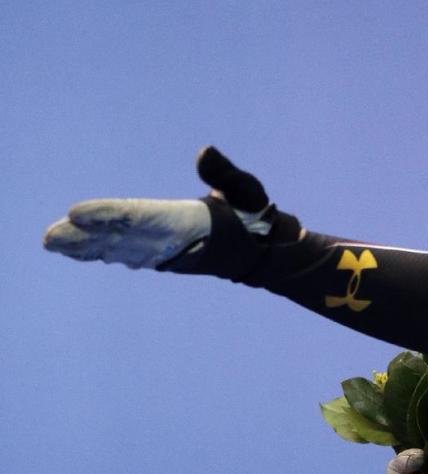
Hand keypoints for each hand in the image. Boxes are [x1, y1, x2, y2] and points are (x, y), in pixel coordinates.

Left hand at [43, 147, 278, 269]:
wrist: (267, 256)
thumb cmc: (258, 218)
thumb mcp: (248, 191)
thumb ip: (225, 175)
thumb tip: (203, 151)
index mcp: (188, 226)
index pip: (140, 219)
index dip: (106, 217)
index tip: (74, 214)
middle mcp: (174, 245)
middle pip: (121, 240)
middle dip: (84, 239)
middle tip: (49, 239)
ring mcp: (170, 254)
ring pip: (120, 250)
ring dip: (87, 248)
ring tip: (54, 245)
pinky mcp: (168, 257)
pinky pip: (130, 255)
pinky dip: (105, 253)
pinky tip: (83, 252)